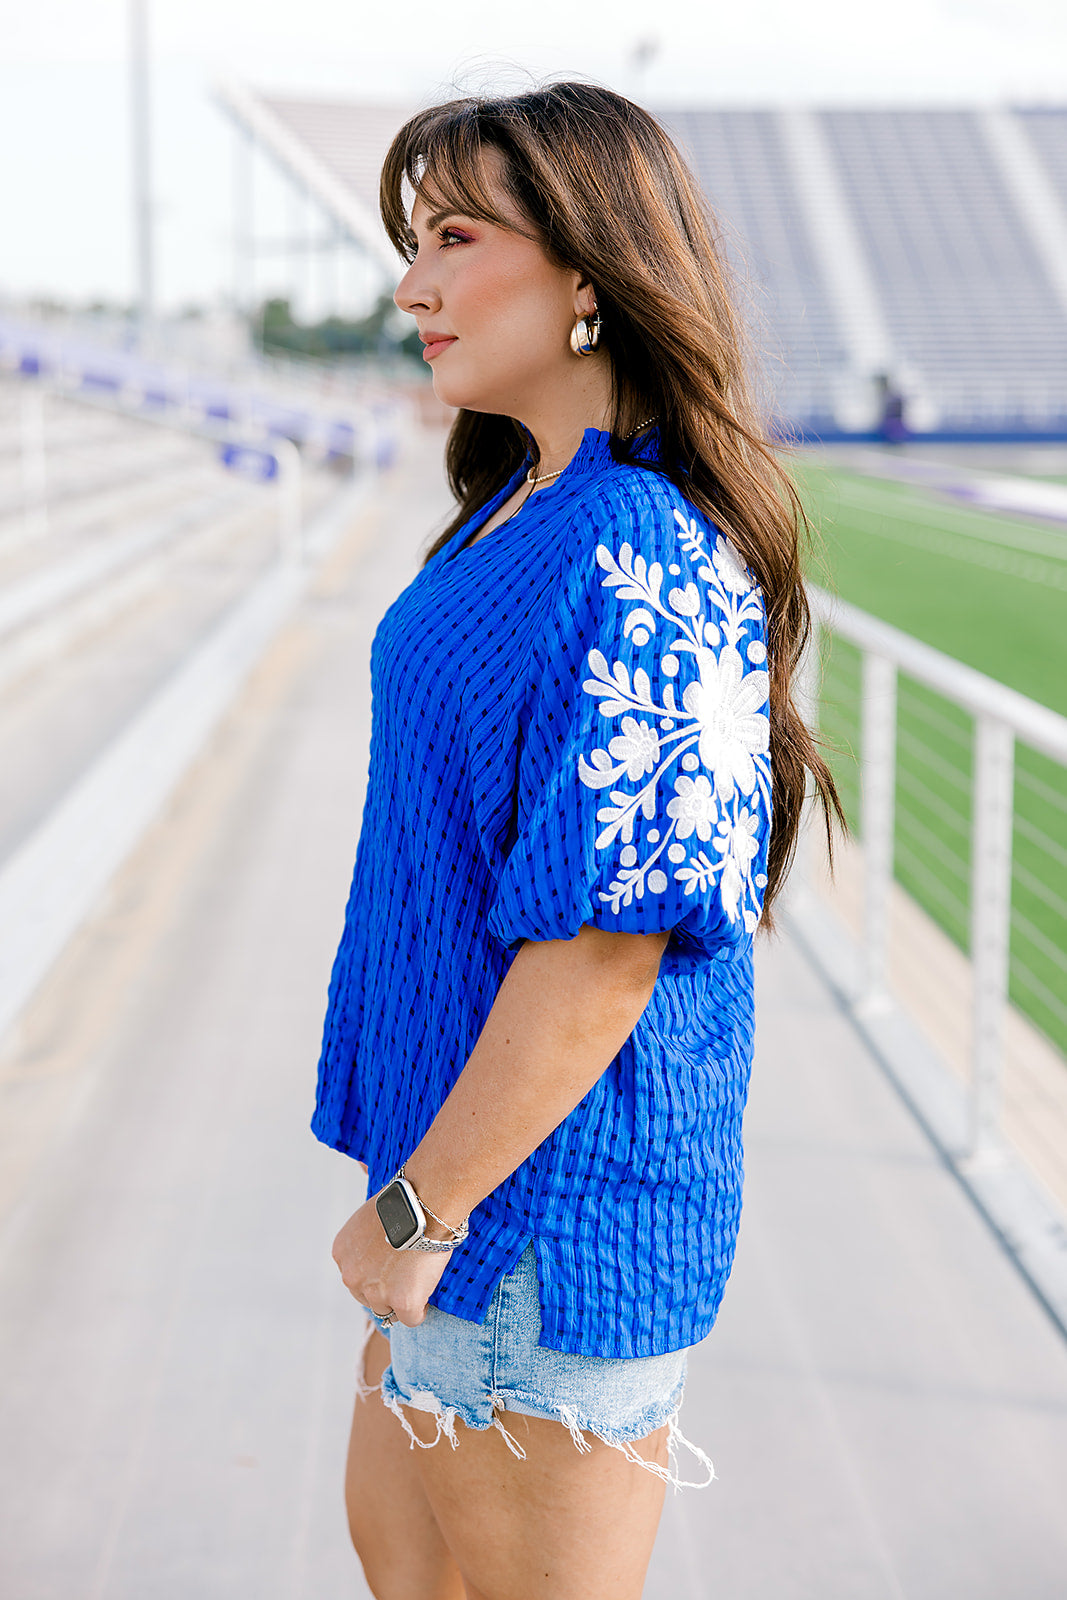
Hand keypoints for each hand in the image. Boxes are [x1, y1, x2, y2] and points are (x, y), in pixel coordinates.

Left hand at [331, 1198, 451, 1326]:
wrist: (424, 1204)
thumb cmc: (404, 1202)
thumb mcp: (370, 1217)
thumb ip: (367, 1240)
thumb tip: (377, 1244)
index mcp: (342, 1252)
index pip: (355, 1276)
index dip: (375, 1273)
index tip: (390, 1266)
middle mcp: (352, 1276)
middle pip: (367, 1296)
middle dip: (384, 1289)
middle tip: (406, 1275)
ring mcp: (376, 1292)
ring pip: (387, 1311)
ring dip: (400, 1301)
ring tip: (418, 1283)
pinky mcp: (403, 1303)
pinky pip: (412, 1319)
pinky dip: (420, 1311)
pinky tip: (427, 1296)